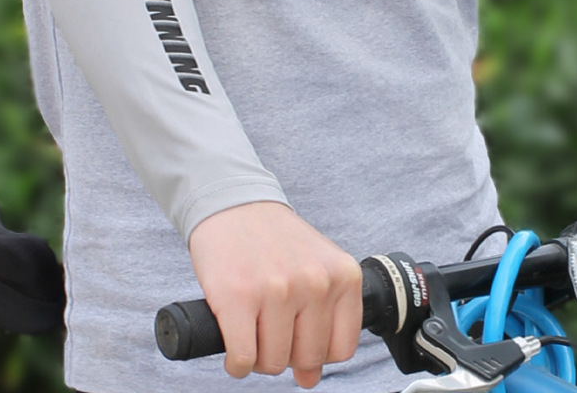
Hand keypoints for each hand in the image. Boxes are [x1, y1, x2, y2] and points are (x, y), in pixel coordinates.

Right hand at [188, 202, 362, 387]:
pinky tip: (233, 344)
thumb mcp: (314, 266)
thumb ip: (322, 318)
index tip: (299, 337)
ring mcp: (277, 290)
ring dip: (259, 357)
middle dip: (286, 354)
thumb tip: (310, 379)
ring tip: (251, 329)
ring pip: (274, 362)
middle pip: (307, 359)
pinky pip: (243, 358)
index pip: (342, 348)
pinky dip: (236, 362)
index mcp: (343, 275)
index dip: (317, 351)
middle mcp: (315, 282)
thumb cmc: (274, 238)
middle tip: (270, 329)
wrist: (234, 202)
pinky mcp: (238, 297)